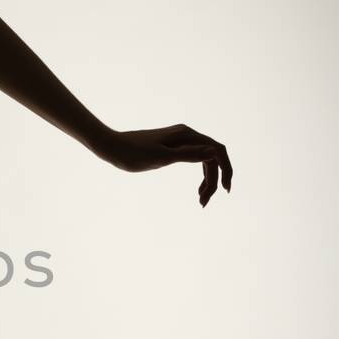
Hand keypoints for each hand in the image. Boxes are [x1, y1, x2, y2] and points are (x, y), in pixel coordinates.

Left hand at [99, 124, 232, 206]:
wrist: (112, 147)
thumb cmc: (133, 153)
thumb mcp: (162, 157)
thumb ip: (188, 155)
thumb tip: (214, 153)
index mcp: (187, 135)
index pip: (218, 151)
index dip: (226, 170)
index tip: (225, 190)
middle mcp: (187, 136)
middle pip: (213, 158)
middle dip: (214, 181)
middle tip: (204, 203)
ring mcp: (180, 141)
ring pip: (204, 162)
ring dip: (207, 181)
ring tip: (201, 201)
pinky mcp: (173, 148)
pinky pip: (194, 161)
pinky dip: (199, 176)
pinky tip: (197, 191)